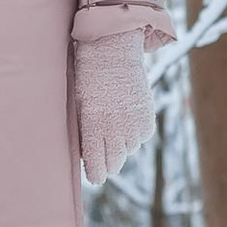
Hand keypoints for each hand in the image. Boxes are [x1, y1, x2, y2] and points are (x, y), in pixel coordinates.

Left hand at [74, 36, 156, 187]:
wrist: (112, 50)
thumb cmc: (87, 77)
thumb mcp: (78, 105)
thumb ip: (83, 132)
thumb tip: (87, 157)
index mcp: (94, 126)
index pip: (97, 165)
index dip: (95, 174)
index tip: (94, 177)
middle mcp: (117, 129)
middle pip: (115, 163)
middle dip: (108, 164)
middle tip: (104, 161)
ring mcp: (134, 124)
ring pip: (129, 150)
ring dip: (122, 145)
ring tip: (114, 126)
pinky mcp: (148, 118)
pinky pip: (141, 137)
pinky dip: (135, 133)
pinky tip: (126, 118)